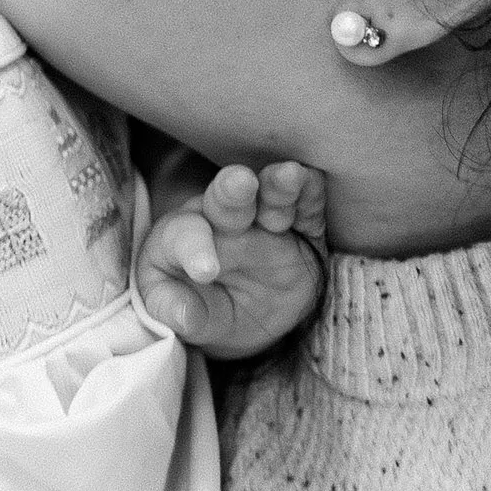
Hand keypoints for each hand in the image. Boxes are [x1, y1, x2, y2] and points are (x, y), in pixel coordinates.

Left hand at [137, 159, 328, 354]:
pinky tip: (312, 179)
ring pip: (269, 195)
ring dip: (278, 185)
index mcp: (183, 237)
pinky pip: (308, 205)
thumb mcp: (187, 316)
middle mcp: (222, 220)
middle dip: (232, 191)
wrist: (251, 311)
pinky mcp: (303, 226)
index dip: (194, 249)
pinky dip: (311, 192)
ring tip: (290, 174)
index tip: (205, 272)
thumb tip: (182, 316)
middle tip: (239, 182)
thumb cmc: (205, 305)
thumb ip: (177, 310)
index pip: (184, 235)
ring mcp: (264, 218)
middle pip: (224, 200)